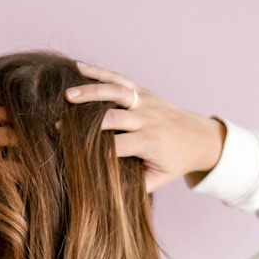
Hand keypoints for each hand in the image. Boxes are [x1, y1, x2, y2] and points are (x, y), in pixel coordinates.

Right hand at [64, 61, 225, 191]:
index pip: (116, 145)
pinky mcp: (143, 91)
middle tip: (59, 126)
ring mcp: (145, 101)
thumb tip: (103, 192)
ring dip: (91, 91)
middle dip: (85, 121)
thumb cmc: (175, 161)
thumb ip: (133, 185)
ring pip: (116, 92)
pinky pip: (120, 79)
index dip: (92, 148)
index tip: (69, 151)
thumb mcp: (158, 179)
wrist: (200, 138)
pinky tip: (79, 67)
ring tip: (67, 94)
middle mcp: (147, 118)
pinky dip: (99, 72)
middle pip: (112, 116)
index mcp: (150, 142)